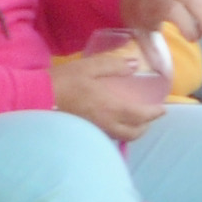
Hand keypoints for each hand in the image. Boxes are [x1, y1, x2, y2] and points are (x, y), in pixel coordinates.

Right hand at [49, 44, 170, 145]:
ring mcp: (95, 129)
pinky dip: (117, 131)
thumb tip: (135, 64)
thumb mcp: (90, 67)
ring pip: (120, 137)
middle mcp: (106, 123)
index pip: (140, 116)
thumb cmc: (64, 80)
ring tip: (134, 120)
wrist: (38, 98)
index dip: (154, 114)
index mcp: (111, 107)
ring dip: (132, 131)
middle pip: (133, 133)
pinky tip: (113, 121)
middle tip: (150, 117)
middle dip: (145, 127)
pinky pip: (108, 135)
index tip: (163, 109)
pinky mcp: (85, 130)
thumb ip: (114, 65)